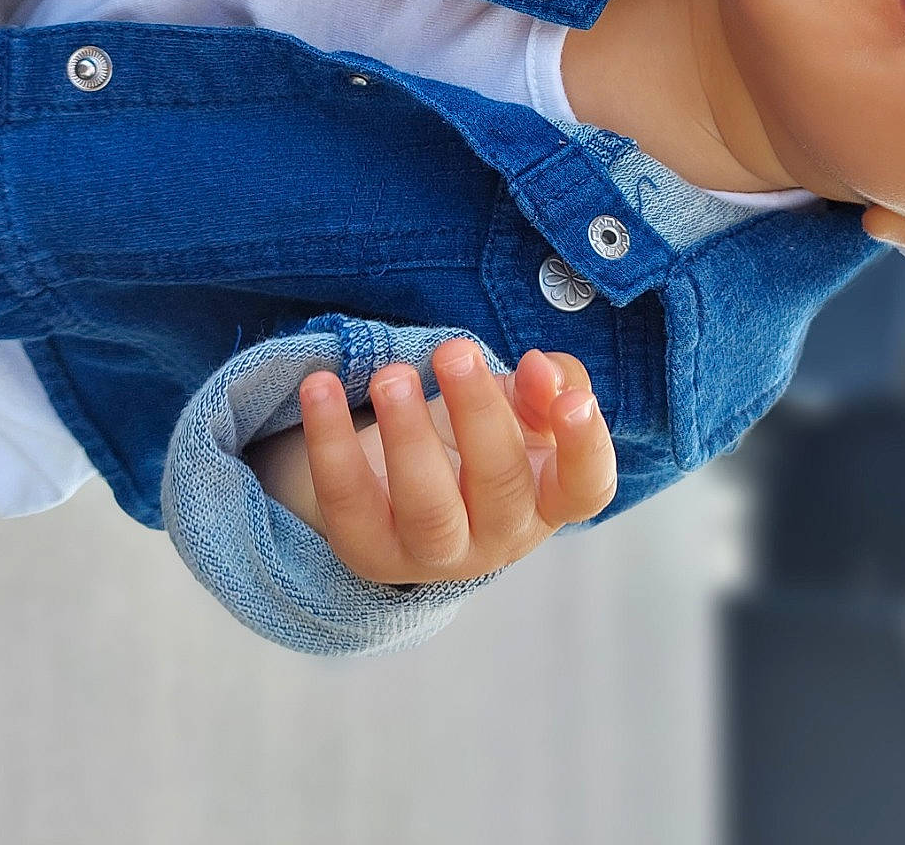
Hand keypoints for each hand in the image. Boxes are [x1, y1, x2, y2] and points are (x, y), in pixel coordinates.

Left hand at [246, 340, 619, 585]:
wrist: (409, 491)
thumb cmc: (485, 440)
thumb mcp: (526, 407)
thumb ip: (552, 383)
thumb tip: (541, 370)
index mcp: (548, 498)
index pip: (586, 488)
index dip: (584, 448)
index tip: (572, 401)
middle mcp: (499, 536)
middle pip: (501, 488)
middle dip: (479, 415)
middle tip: (455, 350)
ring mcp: (433, 554)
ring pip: (428, 510)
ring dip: (409, 437)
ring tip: (392, 376)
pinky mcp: (369, 551)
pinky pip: (346, 501)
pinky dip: (328, 440)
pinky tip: (319, 385)